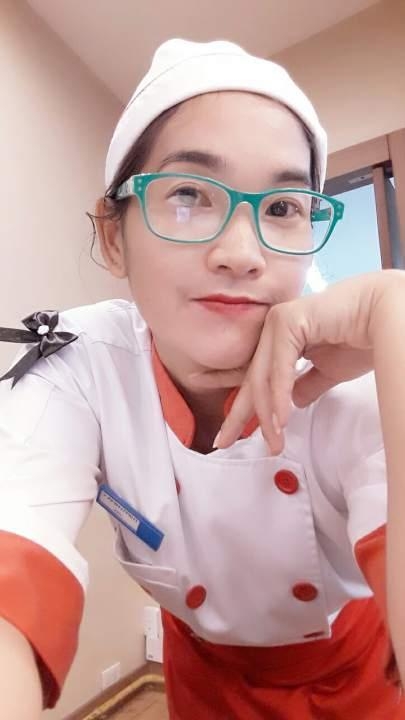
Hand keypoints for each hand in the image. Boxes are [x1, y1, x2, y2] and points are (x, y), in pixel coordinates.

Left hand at [214, 270, 404, 453]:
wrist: (386, 316)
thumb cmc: (363, 337)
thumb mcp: (328, 372)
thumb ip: (306, 385)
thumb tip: (292, 403)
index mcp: (281, 337)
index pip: (255, 376)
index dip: (243, 406)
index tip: (230, 433)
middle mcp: (274, 326)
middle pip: (252, 378)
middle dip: (241, 414)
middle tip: (226, 442)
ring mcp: (277, 321)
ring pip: (263, 376)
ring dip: (267, 413)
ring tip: (273, 442)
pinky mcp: (287, 320)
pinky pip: (280, 367)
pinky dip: (279, 396)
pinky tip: (282, 419)